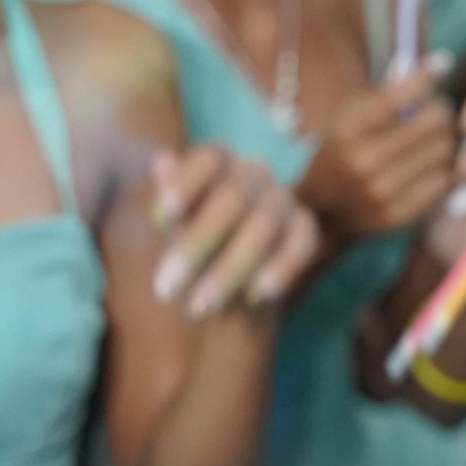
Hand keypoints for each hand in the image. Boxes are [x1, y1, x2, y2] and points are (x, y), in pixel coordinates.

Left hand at [149, 146, 319, 316]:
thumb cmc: (193, 248)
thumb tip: (160, 160)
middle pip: (232, 198)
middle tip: (166, 288)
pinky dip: (281, 270)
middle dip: (198, 244)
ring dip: (231, 269)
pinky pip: (300, 246)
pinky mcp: (305, 231)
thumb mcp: (175, 231)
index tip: (163, 213)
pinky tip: (257, 296)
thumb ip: (171, 206)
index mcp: (219, 164)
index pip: (208, 159)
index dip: (187, 182)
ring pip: (263, 227)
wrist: (226, 284)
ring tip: (201, 306)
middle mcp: (254, 175)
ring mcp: (283, 201)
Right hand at [297, 58, 456, 243]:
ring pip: (445, 150)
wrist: (321, 211)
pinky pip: (445, 181)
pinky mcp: (398, 216)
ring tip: (432, 140)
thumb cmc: (342, 150)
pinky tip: (431, 165)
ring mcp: (382, 193)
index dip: (426, 78)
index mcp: (347, 131)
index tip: (440, 67)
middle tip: (435, 111)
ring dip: (444, 140)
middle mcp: (364, 162)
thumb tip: (441, 64)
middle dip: (440, 110)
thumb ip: (389, 91)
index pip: (398, 98)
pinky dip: (444, 168)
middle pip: (433, 122)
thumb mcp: (349, 114)